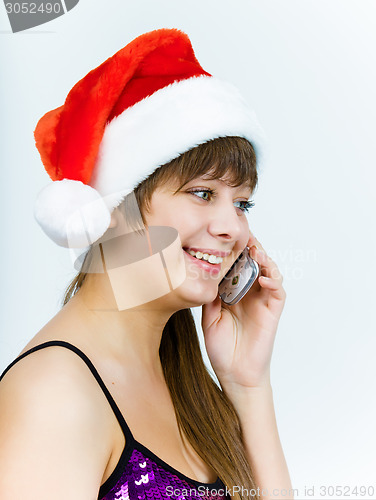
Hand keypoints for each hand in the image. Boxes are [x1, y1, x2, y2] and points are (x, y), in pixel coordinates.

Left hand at [201, 231, 285, 392]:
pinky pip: (278, 292)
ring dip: (265, 260)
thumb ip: (210, 297)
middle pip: (255, 265)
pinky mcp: (272, 313)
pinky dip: (273, 281)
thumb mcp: (209, 318)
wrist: (234, 375)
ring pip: (270, 273)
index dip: (236, 252)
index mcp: (235, 295)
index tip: (228, 236)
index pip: (238, 267)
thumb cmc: (222, 350)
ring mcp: (263, 303)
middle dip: (252, 248)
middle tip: (245, 234)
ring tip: (256, 251)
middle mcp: (250, 295)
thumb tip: (205, 275)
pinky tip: (263, 277)